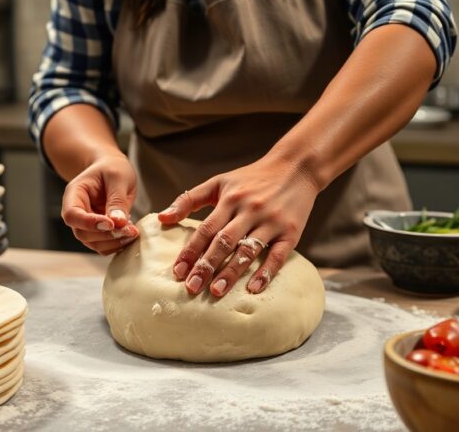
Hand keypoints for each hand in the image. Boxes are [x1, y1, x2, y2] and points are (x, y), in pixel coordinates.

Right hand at [61, 153, 138, 254]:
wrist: (114, 170)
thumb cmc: (113, 169)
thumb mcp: (118, 177)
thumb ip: (117, 199)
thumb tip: (117, 222)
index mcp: (74, 194)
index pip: (72, 215)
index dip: (89, 223)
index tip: (111, 224)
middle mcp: (77, 212)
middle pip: (82, 233)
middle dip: (107, 235)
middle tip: (130, 230)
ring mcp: (86, 224)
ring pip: (93, 243)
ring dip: (114, 242)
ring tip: (133, 232)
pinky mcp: (98, 232)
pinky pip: (104, 246)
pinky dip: (117, 244)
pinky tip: (130, 234)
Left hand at [158, 156, 318, 296]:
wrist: (296, 167)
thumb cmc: (252, 177)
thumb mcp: (219, 182)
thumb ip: (189, 199)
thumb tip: (161, 217)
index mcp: (230, 199)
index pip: (206, 229)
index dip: (191, 251)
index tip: (177, 272)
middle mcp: (249, 210)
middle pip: (224, 242)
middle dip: (206, 266)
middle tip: (191, 288)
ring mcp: (271, 221)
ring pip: (248, 250)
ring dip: (231, 272)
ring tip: (216, 291)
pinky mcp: (291, 231)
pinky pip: (278, 255)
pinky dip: (266, 272)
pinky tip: (254, 288)